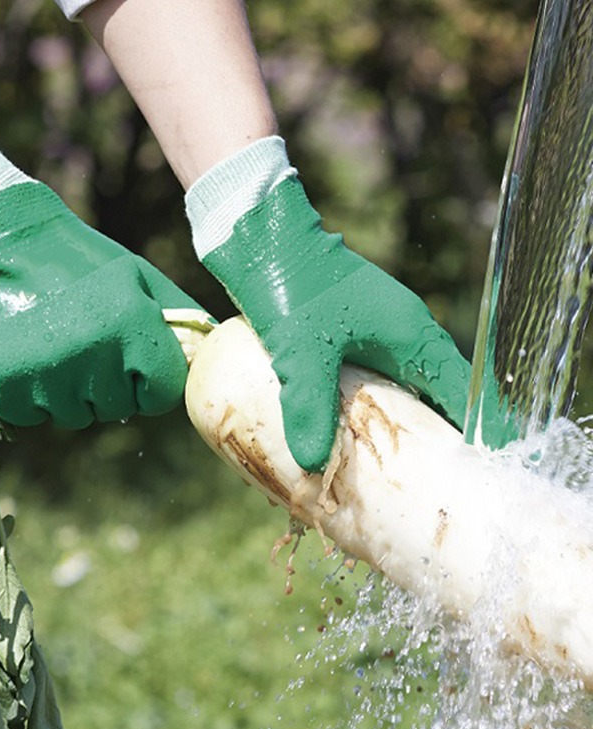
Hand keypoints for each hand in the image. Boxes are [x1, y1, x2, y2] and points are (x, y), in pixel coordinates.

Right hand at [0, 181, 200, 427]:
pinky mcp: (5, 382)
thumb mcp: (139, 279)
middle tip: (87, 346)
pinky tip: (28, 358)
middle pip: (117, 409)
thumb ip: (179, 318)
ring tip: (56, 346)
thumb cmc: (81, 262)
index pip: (160, 396)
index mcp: (132, 325)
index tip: (133, 363)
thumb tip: (212, 352)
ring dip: (68, 393)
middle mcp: (93, 353)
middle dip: (108, 386)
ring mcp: (47, 371)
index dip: (149, 384)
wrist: (2, 242)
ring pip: (74, 417)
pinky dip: (29, 397)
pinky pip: (31, 416)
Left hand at [203, 175, 469, 472]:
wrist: (267, 238)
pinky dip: (375, 400)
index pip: (460, 394)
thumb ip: (309, 406)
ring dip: (404, 416)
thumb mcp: (301, 352)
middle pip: (437, 392)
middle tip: (430, 479)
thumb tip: (312, 463)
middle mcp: (406, 331)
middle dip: (436, 434)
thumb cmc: (292, 287)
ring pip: (406, 381)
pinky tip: (354, 425)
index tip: (472, 470)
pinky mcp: (353, 326)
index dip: (470, 433)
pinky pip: (378, 372)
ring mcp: (380, 327)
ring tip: (397, 462)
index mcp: (412, 336)